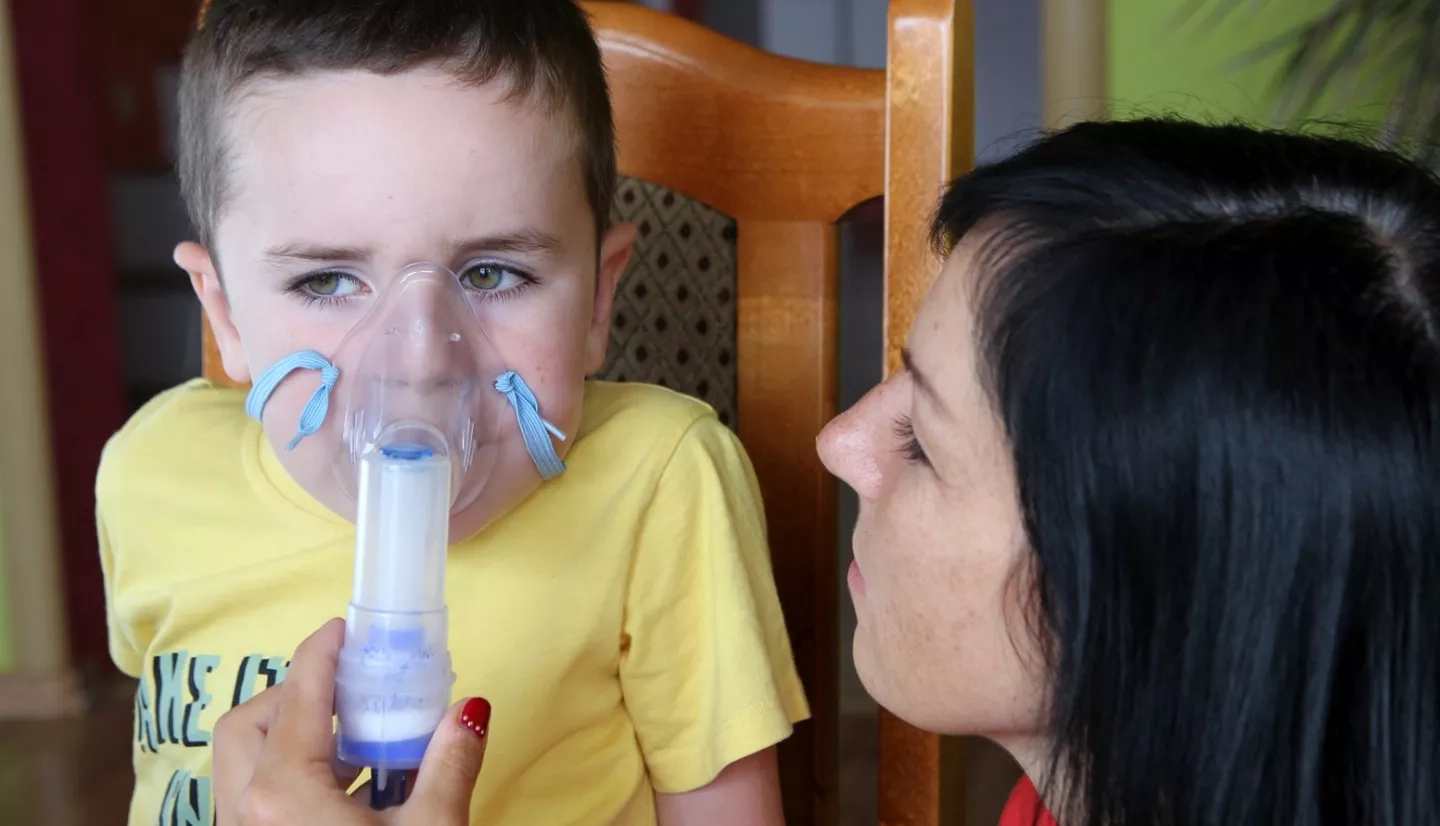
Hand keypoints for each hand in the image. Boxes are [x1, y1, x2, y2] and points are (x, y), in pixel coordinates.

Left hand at [213, 619, 490, 825]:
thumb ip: (450, 763)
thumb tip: (471, 708)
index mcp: (285, 796)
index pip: (298, 697)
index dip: (320, 653)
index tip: (343, 628)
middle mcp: (244, 815)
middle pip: (249, 724)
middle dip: (294, 694)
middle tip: (348, 689)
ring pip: (242, 765)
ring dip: (288, 738)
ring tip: (354, 745)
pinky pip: (252, 801)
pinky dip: (287, 778)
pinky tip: (345, 796)